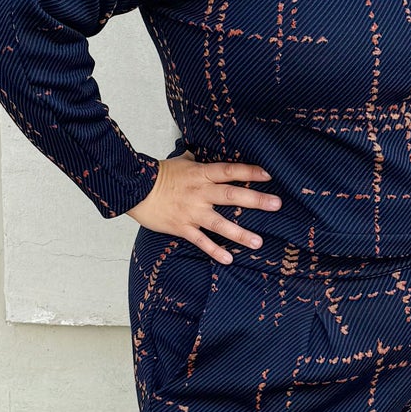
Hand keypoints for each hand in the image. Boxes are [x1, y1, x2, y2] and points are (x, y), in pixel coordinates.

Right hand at [128, 152, 281, 263]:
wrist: (133, 189)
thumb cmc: (157, 175)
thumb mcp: (179, 162)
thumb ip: (193, 161)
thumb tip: (197, 154)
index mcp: (201, 174)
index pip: (229, 171)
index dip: (249, 172)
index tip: (269, 175)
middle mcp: (200, 193)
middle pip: (231, 195)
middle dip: (256, 200)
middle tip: (277, 204)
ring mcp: (192, 212)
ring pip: (220, 223)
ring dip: (240, 233)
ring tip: (259, 242)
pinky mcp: (182, 227)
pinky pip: (201, 241)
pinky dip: (215, 250)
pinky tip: (229, 258)